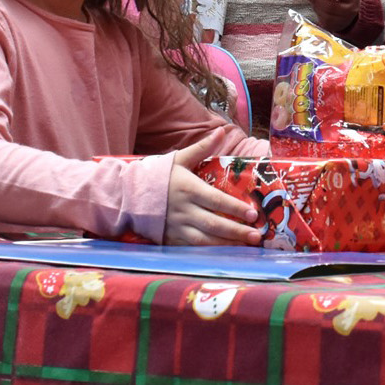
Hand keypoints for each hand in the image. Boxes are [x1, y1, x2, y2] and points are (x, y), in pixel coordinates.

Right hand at [163, 130, 261, 244]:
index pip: (216, 200)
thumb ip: (202, 147)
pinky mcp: (170, 240)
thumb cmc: (158, 176)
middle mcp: (183, 210)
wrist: (128, 195)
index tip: (252, 214)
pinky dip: (209, 252)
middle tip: (256, 236)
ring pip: (205, 240)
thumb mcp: (179, 159)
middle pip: (213, 223)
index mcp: (188, 189)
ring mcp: (176, 227)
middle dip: (236, 231)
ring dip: (227, 244)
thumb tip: (221, 131)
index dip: (235, 208)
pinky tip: (225, 253)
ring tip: (246, 246)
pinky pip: (192, 249)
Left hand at [304, 0, 360, 33]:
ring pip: (327, 16)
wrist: (356, 5)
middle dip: (316, 0)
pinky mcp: (338, 26)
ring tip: (312, 0)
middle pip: (331, 6)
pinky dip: (318, 14)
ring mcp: (345, 19)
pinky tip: (317, 8)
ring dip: (316, 7)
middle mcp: (351, 9)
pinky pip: (325, 22)